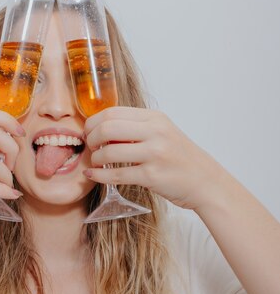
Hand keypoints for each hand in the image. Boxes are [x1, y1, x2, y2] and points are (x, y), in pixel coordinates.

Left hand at [83, 107, 223, 210]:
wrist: (205, 181)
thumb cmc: (180, 158)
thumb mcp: (162, 133)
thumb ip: (135, 128)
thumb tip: (100, 129)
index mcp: (155, 118)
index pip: (113, 112)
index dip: (94, 122)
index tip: (89, 131)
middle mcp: (156, 132)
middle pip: (107, 128)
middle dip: (91, 138)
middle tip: (90, 146)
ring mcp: (155, 154)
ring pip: (109, 151)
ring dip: (95, 158)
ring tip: (95, 162)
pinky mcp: (152, 176)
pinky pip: (116, 174)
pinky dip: (100, 175)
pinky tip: (94, 175)